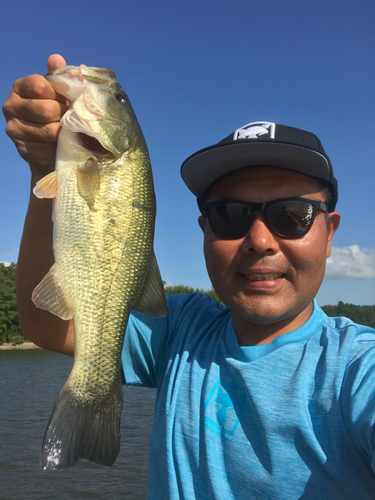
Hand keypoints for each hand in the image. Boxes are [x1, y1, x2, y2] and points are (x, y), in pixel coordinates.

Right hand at [2, 54, 67, 176]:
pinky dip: (58, 146)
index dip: (59, 95)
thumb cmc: (56, 114)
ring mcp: (14, 128)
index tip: (67, 101)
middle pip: (46, 109)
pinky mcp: (21, 148)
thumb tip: (56, 58)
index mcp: (20, 87)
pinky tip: (61, 144)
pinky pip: (48, 147)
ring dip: (64, 132)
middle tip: (72, 119)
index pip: (40, 85)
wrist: (50, 145)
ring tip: (69, 131)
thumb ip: (58, 77)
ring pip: (48, 130)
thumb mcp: (59, 94)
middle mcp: (11, 106)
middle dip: (64, 115)